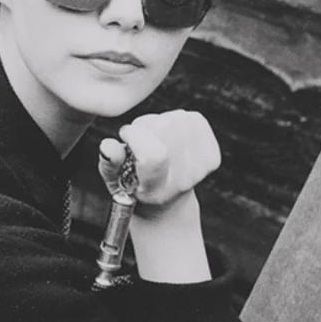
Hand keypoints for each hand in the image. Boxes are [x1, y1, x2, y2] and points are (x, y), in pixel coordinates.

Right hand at [98, 110, 220, 210]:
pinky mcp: (212, 156)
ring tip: (153, 139)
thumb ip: (109, 163)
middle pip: (165, 129)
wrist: (166, 202)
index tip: (125, 137)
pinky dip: (179, 120)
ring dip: (160, 121)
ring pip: (178, 119)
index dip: (135, 135)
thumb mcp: (114, 180)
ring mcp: (201, 169)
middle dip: (145, 125)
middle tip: (138, 140)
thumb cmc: (134, 186)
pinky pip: (194, 119)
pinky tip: (171, 136)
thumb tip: (108, 145)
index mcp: (155, 190)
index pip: (155, 155)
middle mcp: (181, 182)